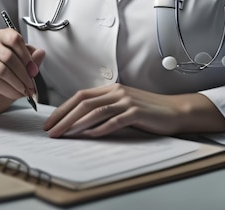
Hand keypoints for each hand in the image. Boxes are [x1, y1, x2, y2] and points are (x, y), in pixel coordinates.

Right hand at [0, 28, 44, 117]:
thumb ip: (31, 61)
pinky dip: (7, 89)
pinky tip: (14, 94)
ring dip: (16, 83)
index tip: (34, 70)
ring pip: (1, 69)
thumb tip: (41, 53)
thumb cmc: (5, 76)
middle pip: (9, 56)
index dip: (26, 55)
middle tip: (31, 86)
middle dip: (23, 74)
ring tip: (24, 92)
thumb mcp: (22, 69)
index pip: (14, 38)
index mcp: (4, 37)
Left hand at [43, 84, 224, 137]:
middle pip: (84, 103)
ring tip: (64, 135)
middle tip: (51, 131)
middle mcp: (116, 92)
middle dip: (64, 117)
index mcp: (111, 89)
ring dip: (76, 124)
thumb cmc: (147, 110)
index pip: (80, 96)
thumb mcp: (123, 105)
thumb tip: (80, 121)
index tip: (50, 121)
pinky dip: (100, 128)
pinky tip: (89, 135)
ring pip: (95, 111)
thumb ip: (105, 108)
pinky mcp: (136, 112)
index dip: (63, 108)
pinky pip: (114, 120)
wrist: (174, 111)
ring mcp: (126, 101)